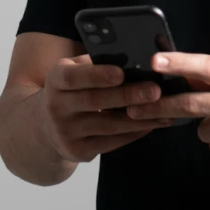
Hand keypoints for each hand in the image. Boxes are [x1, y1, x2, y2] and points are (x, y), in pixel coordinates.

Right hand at [43, 54, 175, 162]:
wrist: (44, 128)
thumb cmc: (71, 90)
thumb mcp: (74, 71)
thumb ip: (96, 63)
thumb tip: (135, 58)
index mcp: (56, 80)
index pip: (73, 77)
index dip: (97, 75)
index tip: (121, 72)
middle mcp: (56, 107)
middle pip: (94, 101)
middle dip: (127, 95)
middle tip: (155, 90)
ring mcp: (66, 132)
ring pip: (108, 125)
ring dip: (139, 118)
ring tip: (164, 110)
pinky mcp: (78, 151)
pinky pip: (112, 142)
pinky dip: (134, 133)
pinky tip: (152, 124)